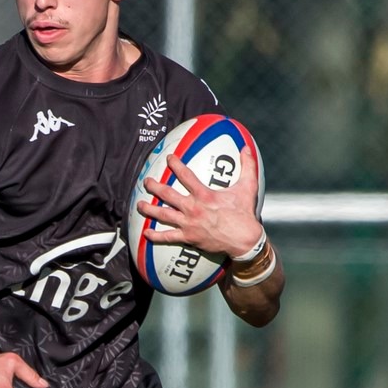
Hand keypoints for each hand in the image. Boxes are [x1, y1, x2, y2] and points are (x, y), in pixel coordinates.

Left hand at [135, 146, 263, 258]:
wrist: (244, 240)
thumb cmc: (245, 214)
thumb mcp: (248, 187)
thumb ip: (247, 165)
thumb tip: (247, 147)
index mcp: (204, 195)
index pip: (185, 175)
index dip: (175, 165)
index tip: (168, 159)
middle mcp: (193, 208)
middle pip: (167, 194)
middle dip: (154, 187)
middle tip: (146, 181)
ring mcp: (188, 224)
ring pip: (163, 215)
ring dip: (149, 209)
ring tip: (139, 204)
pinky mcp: (188, 237)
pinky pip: (168, 237)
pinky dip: (156, 236)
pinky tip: (146, 233)